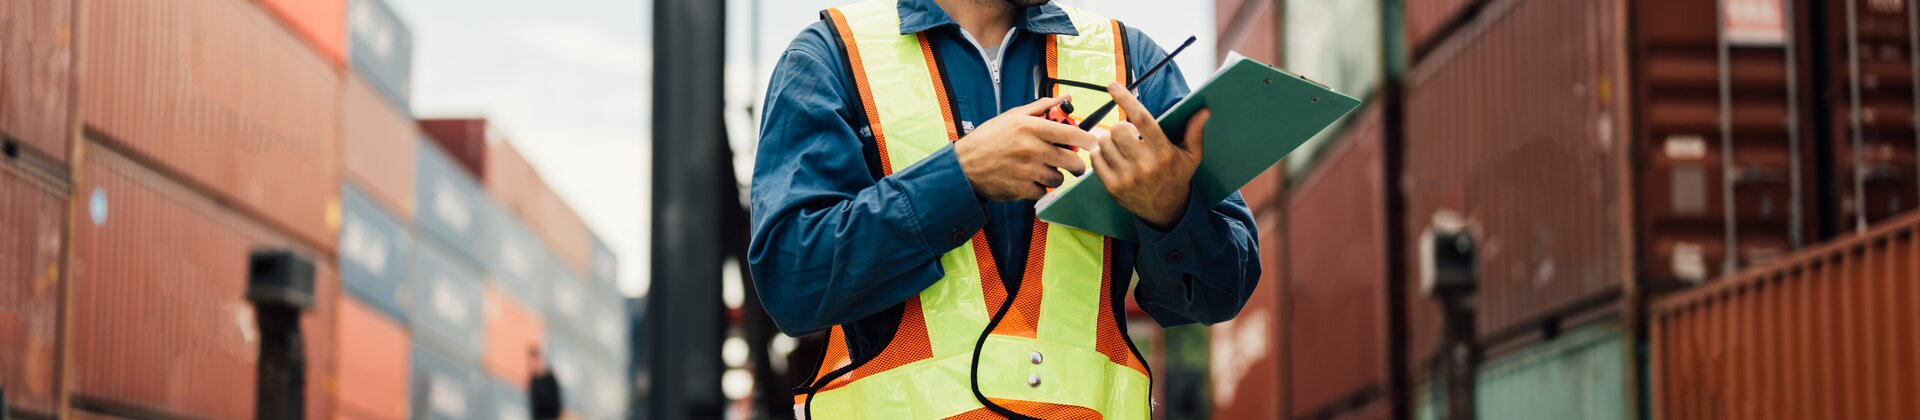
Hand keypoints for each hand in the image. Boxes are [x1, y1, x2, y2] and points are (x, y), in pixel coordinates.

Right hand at [956, 96, 1099, 200]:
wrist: (964, 166)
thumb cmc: (988, 139)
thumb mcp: (1012, 116)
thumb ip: (1041, 108)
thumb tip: (1065, 98)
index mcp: (1031, 127)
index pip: (1072, 134)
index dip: (1088, 140)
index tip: (1093, 143)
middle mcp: (1032, 148)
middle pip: (1072, 160)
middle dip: (1076, 164)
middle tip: (1074, 164)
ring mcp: (1027, 171)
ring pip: (1058, 178)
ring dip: (1055, 176)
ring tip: (1042, 170)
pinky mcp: (1022, 189)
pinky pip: (1043, 191)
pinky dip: (1039, 188)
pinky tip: (1028, 180)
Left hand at [1091, 83, 1208, 230]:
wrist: (1165, 211)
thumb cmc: (1177, 177)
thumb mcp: (1191, 156)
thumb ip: (1195, 132)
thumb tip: (1203, 111)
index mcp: (1164, 153)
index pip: (1142, 119)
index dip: (1126, 99)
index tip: (1114, 86)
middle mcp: (1144, 165)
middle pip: (1118, 129)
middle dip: (1121, 126)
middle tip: (1129, 134)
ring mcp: (1127, 177)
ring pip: (1105, 142)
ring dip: (1110, 140)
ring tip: (1121, 147)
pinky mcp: (1112, 187)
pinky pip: (1096, 158)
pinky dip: (1100, 153)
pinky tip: (1111, 156)